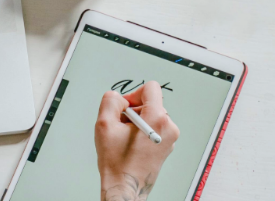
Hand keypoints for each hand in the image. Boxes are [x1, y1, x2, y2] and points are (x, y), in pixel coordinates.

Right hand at [94, 81, 179, 200]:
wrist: (125, 186)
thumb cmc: (117, 161)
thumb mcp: (104, 124)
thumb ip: (110, 101)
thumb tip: (118, 97)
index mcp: (157, 118)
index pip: (151, 88)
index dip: (133, 93)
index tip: (125, 107)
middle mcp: (169, 127)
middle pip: (150, 103)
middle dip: (133, 110)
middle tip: (121, 126)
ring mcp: (170, 138)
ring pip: (151, 115)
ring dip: (137, 122)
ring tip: (125, 138)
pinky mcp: (167, 145)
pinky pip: (154, 128)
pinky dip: (142, 131)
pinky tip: (132, 144)